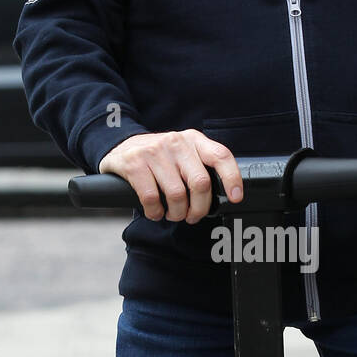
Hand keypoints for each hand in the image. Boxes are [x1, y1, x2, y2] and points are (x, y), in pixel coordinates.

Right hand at [98, 129, 242, 222]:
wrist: (120, 147)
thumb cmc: (159, 158)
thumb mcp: (183, 153)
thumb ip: (201, 166)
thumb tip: (223, 196)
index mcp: (193, 140)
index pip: (221, 156)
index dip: (232, 178)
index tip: (235, 198)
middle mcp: (176, 142)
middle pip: (200, 183)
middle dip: (199, 208)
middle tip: (192, 216)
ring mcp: (154, 151)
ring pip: (177, 195)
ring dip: (176, 213)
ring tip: (172, 214)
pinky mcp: (134, 163)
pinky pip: (152, 198)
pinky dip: (155, 212)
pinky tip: (155, 211)